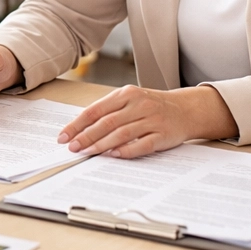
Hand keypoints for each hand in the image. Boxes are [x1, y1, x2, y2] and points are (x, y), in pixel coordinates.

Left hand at [56, 84, 237, 158]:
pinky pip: (142, 144)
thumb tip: (80, 129)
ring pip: (122, 133)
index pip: (96, 110)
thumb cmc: (152, 106)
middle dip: (86, 136)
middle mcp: (139, 105)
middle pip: (107, 122)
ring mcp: (152, 120)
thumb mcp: (130, 100)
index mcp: (126, 94)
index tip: (63, 136)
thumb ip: (109, 111)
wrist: (186, 109)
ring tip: (87, 153)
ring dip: (102, 145)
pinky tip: (114, 155)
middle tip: (72, 147)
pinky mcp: (163, 135)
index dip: (77, 124)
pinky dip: (127, 150)